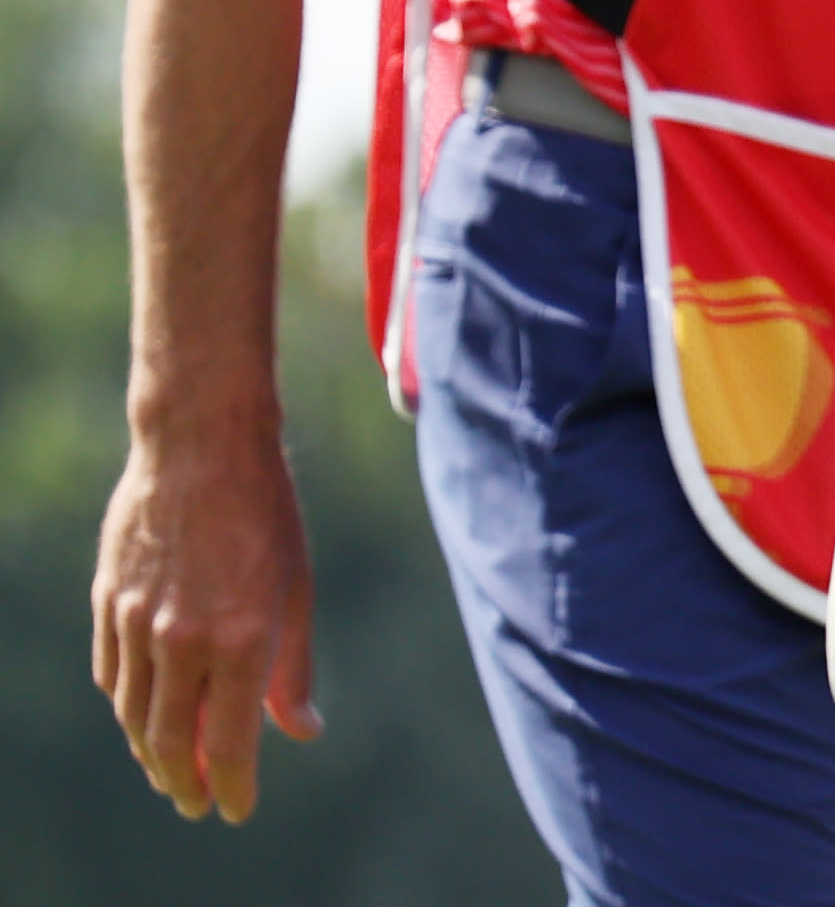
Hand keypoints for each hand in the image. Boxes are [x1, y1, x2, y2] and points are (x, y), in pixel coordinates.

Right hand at [91, 417, 323, 821]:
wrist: (202, 448)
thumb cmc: (265, 516)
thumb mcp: (295, 590)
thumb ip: (292, 669)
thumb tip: (302, 731)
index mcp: (241, 640)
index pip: (228, 744)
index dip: (232, 787)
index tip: (236, 810)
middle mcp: (183, 640)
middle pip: (169, 742)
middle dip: (183, 782)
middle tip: (194, 803)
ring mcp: (136, 623)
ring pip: (132, 715)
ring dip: (149, 751)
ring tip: (169, 768)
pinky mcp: (107, 604)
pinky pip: (111, 676)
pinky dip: (127, 705)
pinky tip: (144, 714)